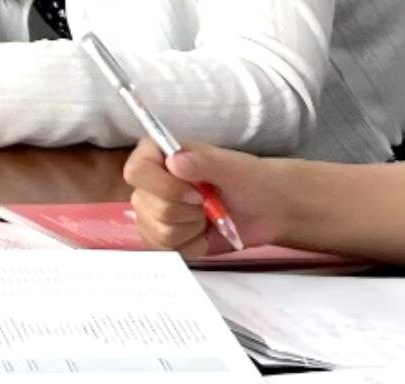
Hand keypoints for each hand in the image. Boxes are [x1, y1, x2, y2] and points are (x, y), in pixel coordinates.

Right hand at [124, 138, 278, 255]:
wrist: (267, 211)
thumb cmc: (249, 180)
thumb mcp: (231, 167)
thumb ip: (203, 162)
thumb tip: (173, 162)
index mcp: (157, 156)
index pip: (136, 172)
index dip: (164, 187)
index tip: (197, 194)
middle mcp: (149, 183)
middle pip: (146, 206)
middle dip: (185, 212)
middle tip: (208, 205)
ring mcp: (153, 211)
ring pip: (156, 231)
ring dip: (190, 229)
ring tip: (208, 219)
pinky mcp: (163, 237)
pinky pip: (165, 249)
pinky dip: (191, 246)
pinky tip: (203, 235)